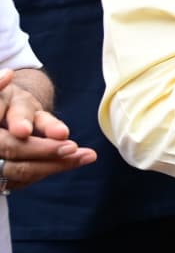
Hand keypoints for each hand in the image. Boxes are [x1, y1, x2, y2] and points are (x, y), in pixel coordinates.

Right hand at [0, 70, 96, 190]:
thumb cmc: (1, 99)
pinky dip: (54, 167)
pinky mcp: (7, 175)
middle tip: (74, 147)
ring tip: (88, 155)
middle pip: (15, 154)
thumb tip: (7, 75)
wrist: (2, 113)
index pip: (9, 141)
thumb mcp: (1, 91)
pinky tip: (80, 159)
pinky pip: (29, 177)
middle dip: (46, 151)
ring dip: (57, 164)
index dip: (27, 133)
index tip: (54, 133)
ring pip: (23, 171)